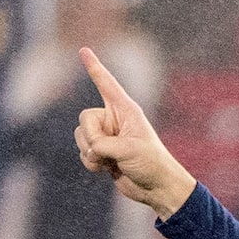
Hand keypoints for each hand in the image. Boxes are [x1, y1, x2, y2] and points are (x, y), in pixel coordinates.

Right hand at [75, 49, 196, 220]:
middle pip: (85, 118)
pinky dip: (91, 162)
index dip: (94, 67)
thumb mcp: (128, 149)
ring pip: (81, 136)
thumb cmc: (151, 164)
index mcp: (125, 110)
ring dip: (91, 153)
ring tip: (110, 162)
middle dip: (92, 137)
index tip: (84, 49)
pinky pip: (83, 152)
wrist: (157, 188)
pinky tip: (107, 169)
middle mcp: (114, 120)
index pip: (106, 84)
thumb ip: (102, 144)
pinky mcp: (103, 152)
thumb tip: (89, 150)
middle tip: (109, 151)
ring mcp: (107, 136)